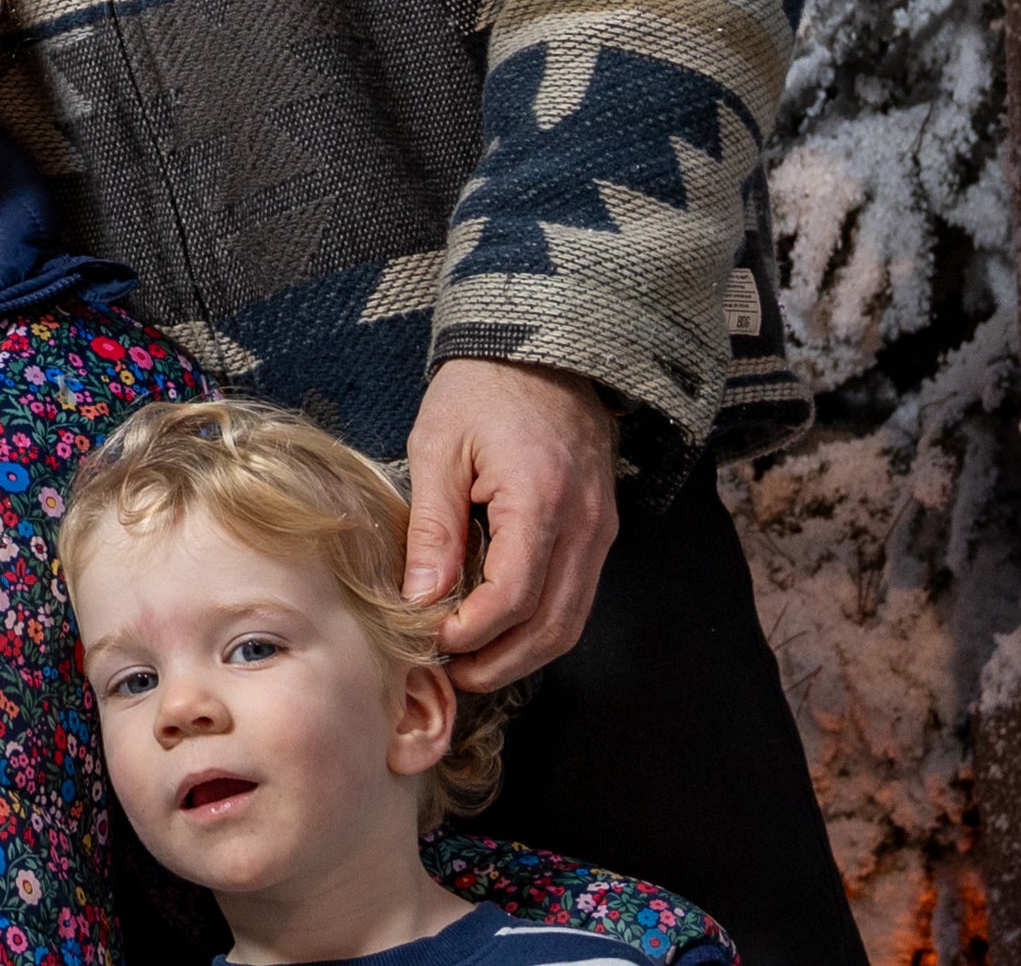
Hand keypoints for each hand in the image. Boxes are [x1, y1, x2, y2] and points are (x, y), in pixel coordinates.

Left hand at [403, 358, 619, 692]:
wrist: (541, 346)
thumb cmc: (483, 388)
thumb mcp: (438, 446)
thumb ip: (433, 526)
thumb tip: (420, 600)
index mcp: (541, 498)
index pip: (513, 597)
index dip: (471, 632)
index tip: (431, 640)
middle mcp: (584, 522)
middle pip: (552, 625)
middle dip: (501, 661)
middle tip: (453, 673)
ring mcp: (600, 527)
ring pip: (572, 619)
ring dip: (524, 652)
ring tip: (472, 661)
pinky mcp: (600, 527)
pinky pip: (578, 595)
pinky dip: (542, 623)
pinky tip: (501, 627)